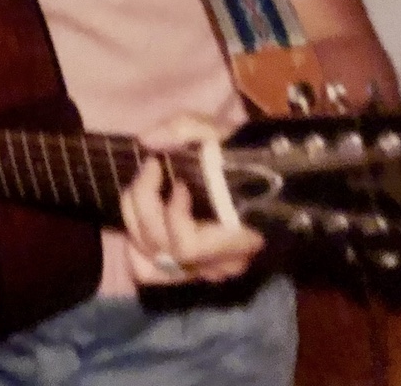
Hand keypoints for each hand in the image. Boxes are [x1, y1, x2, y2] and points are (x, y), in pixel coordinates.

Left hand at [120, 113, 262, 285]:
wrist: (264, 175)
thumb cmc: (241, 155)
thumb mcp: (215, 130)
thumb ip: (183, 129)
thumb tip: (147, 143)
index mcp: (236, 237)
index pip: (188, 245)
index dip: (171, 212)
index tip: (171, 174)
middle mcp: (219, 264)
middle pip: (163, 249)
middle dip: (144, 203)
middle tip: (152, 168)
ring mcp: (203, 271)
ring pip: (149, 262)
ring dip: (136, 219)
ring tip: (146, 186)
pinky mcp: (187, 271)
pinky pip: (147, 270)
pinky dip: (136, 244)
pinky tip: (143, 215)